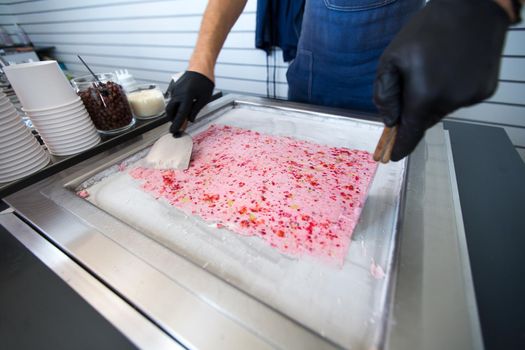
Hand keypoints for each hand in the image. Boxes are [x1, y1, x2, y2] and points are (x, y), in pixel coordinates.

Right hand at [165, 71, 213, 135]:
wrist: (200, 67)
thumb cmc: (205, 81)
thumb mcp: (204, 98)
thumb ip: (196, 110)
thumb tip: (190, 120)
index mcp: (187, 97)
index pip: (180, 114)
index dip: (177, 124)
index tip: (174, 131)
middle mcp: (178, 93)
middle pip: (170, 111)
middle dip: (173, 120)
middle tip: (178, 126)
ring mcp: (175, 90)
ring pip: (171, 105)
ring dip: (175, 112)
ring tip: (183, 116)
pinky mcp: (174, 88)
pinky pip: (173, 99)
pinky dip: (176, 105)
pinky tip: (184, 105)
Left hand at [373, 0, 509, 160]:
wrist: (472, 7)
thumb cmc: (427, 30)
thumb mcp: (391, 59)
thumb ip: (384, 94)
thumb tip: (389, 120)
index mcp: (424, 96)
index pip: (409, 134)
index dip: (399, 147)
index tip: (391, 156)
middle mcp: (450, 102)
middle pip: (423, 120)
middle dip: (414, 109)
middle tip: (412, 84)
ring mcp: (470, 97)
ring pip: (441, 110)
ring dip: (433, 99)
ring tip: (435, 68)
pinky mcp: (485, 91)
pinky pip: (459, 100)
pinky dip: (451, 91)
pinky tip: (452, 68)